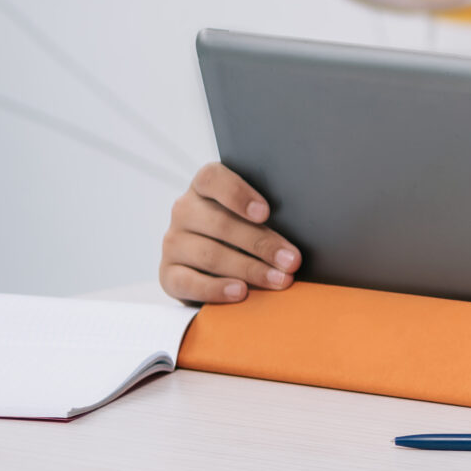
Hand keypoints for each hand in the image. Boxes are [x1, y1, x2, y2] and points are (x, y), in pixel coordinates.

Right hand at [160, 163, 299, 302]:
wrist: (211, 265)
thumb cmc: (244, 231)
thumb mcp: (253, 216)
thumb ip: (266, 215)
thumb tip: (302, 228)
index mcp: (204, 187)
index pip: (212, 179)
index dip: (238, 194)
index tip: (266, 213)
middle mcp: (184, 210)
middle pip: (221, 223)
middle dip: (261, 243)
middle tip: (292, 260)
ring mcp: (173, 242)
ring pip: (210, 254)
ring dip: (249, 269)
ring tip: (279, 279)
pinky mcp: (168, 273)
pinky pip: (188, 282)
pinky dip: (217, 288)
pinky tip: (241, 292)